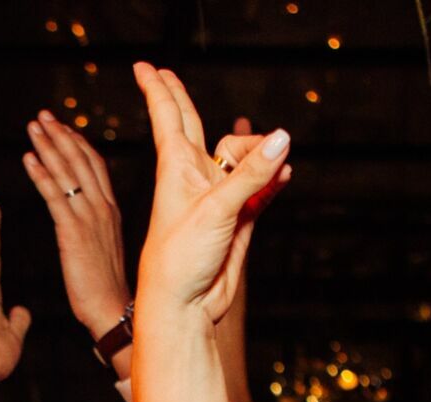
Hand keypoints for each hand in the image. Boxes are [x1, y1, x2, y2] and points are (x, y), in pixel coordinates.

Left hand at [22, 112, 128, 334]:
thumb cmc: (105, 287)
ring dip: (48, 146)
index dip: (78, 144)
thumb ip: (94, 226)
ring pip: (68, 172)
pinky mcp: (74, 232)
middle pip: (82, 160)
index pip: (95, 166)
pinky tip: (29, 159)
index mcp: (110, 211)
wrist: (112, 310)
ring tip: (33, 127)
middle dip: (61, 135)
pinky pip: (55, 196)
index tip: (63, 127)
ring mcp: (90, 218)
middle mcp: (103, 208)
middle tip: (43, 116)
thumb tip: (82, 218)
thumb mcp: (104, 247)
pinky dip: (41, 175)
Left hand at [131, 63, 292, 323]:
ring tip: (279, 156)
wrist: (186, 305)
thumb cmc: (180, 258)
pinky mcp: (237, 220)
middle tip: (167, 76)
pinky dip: (273, 178)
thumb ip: (251, 174)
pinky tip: (286, 172)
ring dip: (259, 151)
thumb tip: (283, 139)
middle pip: (194, 127)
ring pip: (241, 158)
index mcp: (176, 168)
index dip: (159, 90)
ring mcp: (216, 198)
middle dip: (181, 101)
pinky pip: (260, 188)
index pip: (169, 117)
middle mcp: (195, 177)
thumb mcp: (215, 209)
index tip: (144, 67)